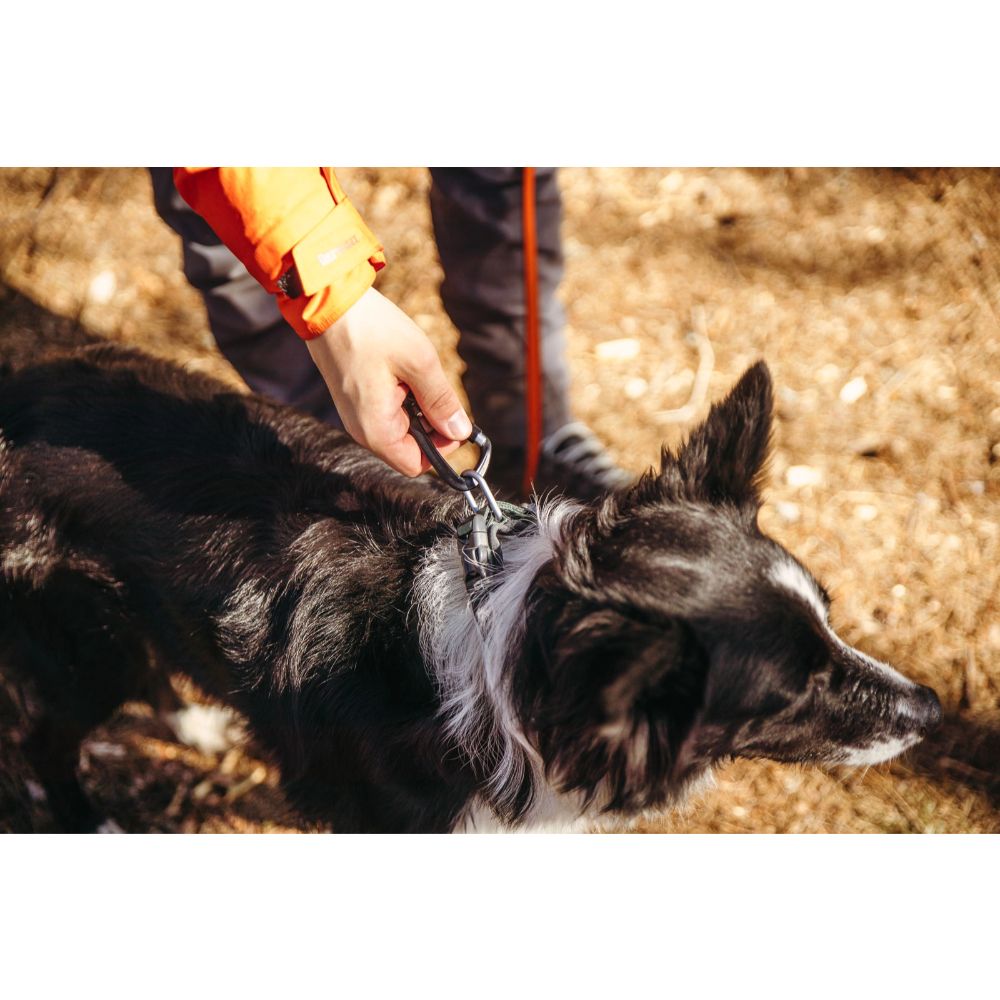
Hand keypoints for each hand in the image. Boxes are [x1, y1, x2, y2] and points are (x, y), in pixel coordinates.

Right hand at [306, 287, 472, 475]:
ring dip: (418, 406)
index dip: (442, 448)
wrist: (327, 302)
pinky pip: (388, 410)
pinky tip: (402, 369)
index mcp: (376, 431)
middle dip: (431, 422)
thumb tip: (461, 430)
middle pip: (410, 447)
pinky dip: (403, 395)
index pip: (417, 465)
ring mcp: (357, 415)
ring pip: (401, 426)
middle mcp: (362, 430)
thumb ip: (442, 401)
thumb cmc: (370, 330)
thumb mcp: (419, 363)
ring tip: (414, 372)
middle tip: (434, 386)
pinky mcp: (356, 399)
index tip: (455, 420)